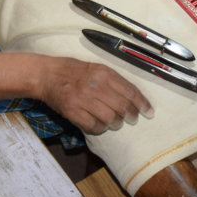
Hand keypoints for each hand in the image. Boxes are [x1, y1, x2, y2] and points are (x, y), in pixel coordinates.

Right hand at [38, 57, 153, 134]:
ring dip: (116, 123)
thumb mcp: (97, 68)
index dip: (142, 104)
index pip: (130, 91)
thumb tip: (133, 97)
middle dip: (131, 116)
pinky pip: (94, 126)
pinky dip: (100, 128)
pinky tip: (100, 124)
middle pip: (122, 107)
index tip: (149, 112)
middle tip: (132, 119)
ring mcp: (84, 100)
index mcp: (104, 73)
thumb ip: (114, 80)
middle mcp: (96, 86)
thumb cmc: (74, 71)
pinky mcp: (73, 112)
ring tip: (114, 122)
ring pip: (110, 119)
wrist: (47, 75)